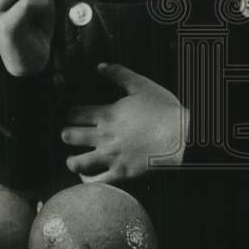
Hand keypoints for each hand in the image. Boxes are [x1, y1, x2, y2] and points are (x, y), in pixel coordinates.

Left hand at [61, 63, 188, 182]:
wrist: (182, 137)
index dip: (69, 114)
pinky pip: (96, 181)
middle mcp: (104, 136)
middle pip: (71, 136)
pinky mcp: (121, 173)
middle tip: (68, 135)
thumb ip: (119, 74)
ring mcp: (112, 156)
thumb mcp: (142, 86)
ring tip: (72, 159)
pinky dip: (86, 180)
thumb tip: (100, 66)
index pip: (76, 114)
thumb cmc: (164, 110)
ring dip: (71, 160)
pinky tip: (85, 176)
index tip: (71, 115)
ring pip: (78, 162)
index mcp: (107, 114)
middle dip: (66, 134)